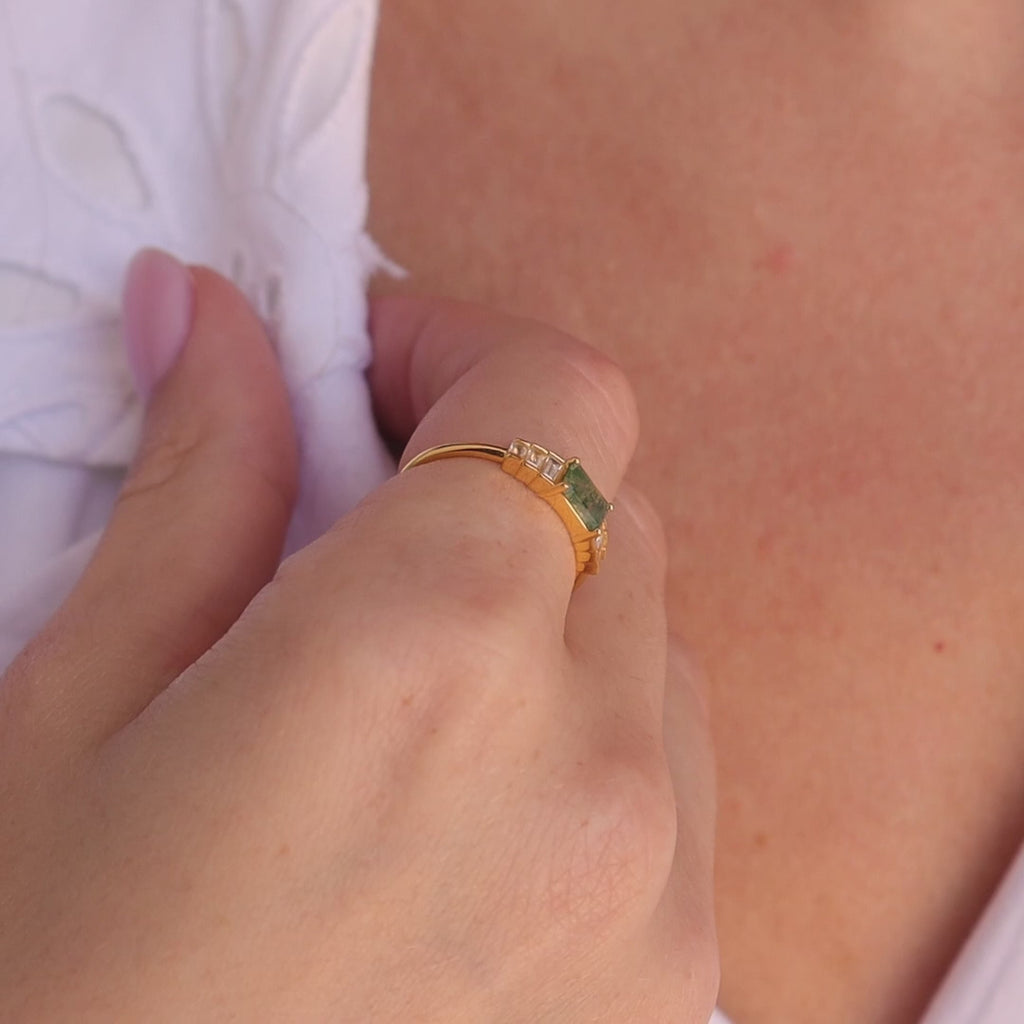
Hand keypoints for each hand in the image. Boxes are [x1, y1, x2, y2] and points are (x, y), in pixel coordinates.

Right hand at [0, 251, 717, 1021]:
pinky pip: (666, 771)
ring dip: (547, 603)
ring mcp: (664, 896)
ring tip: (405, 668)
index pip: (562, 394)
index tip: (372, 374)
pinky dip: (583, 725)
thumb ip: (197, 485)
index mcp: (437, 657)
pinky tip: (465, 788)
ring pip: (651, 637)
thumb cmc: (50, 988)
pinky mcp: (680, 988)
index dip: (464, 349)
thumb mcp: (80, 711)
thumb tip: (210, 316)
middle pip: (617, 506)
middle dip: (500, 476)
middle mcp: (598, 770)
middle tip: (366, 510)